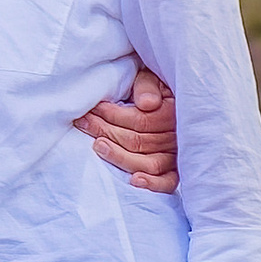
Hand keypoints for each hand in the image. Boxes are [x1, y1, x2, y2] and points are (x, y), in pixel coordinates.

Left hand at [74, 66, 178, 192]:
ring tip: (98, 146)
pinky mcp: (176, 170)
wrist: (175, 97)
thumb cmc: (156, 89)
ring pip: (148, 163)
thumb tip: (147, 104)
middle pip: (138, 141)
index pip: (140, 121)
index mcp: (174, 112)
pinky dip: (153, 183)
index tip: (90, 110)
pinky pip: (168, 182)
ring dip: (120, 156)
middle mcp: (177, 136)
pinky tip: (135, 181)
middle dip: (106, 131)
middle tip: (83, 123)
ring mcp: (177, 155)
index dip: (112, 116)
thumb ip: (147, 86)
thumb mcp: (152, 78)